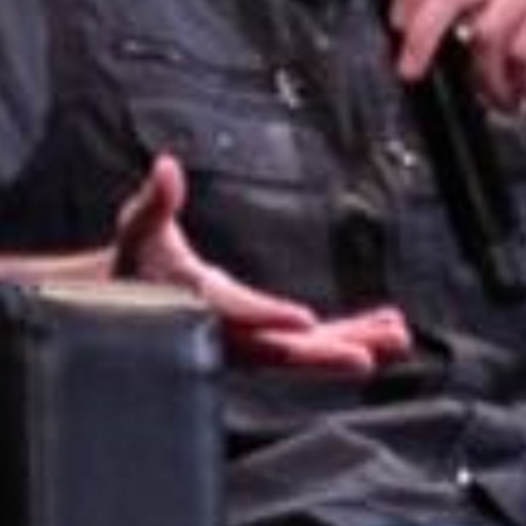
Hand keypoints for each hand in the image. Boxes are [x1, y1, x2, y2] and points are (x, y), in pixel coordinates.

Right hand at [109, 152, 411, 373]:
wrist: (131, 302)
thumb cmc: (136, 263)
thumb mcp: (139, 228)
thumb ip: (156, 202)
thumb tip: (166, 169)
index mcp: (197, 304)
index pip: (234, 312)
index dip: (266, 316)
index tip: (301, 319)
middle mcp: (227, 332)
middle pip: (278, 349)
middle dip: (323, 354)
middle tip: (366, 357)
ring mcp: (250, 339)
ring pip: (303, 351)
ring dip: (351, 343)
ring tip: (395, 337)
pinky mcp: (266, 336)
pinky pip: (310, 343)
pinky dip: (348, 335)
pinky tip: (383, 329)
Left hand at [385, 0, 525, 126]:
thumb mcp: (500, 42)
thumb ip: (461, 35)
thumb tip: (408, 53)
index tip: (395, 34)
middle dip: (421, 37)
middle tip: (412, 74)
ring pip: (483, 32)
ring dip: (486, 80)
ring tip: (504, 97)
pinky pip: (519, 52)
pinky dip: (520, 84)